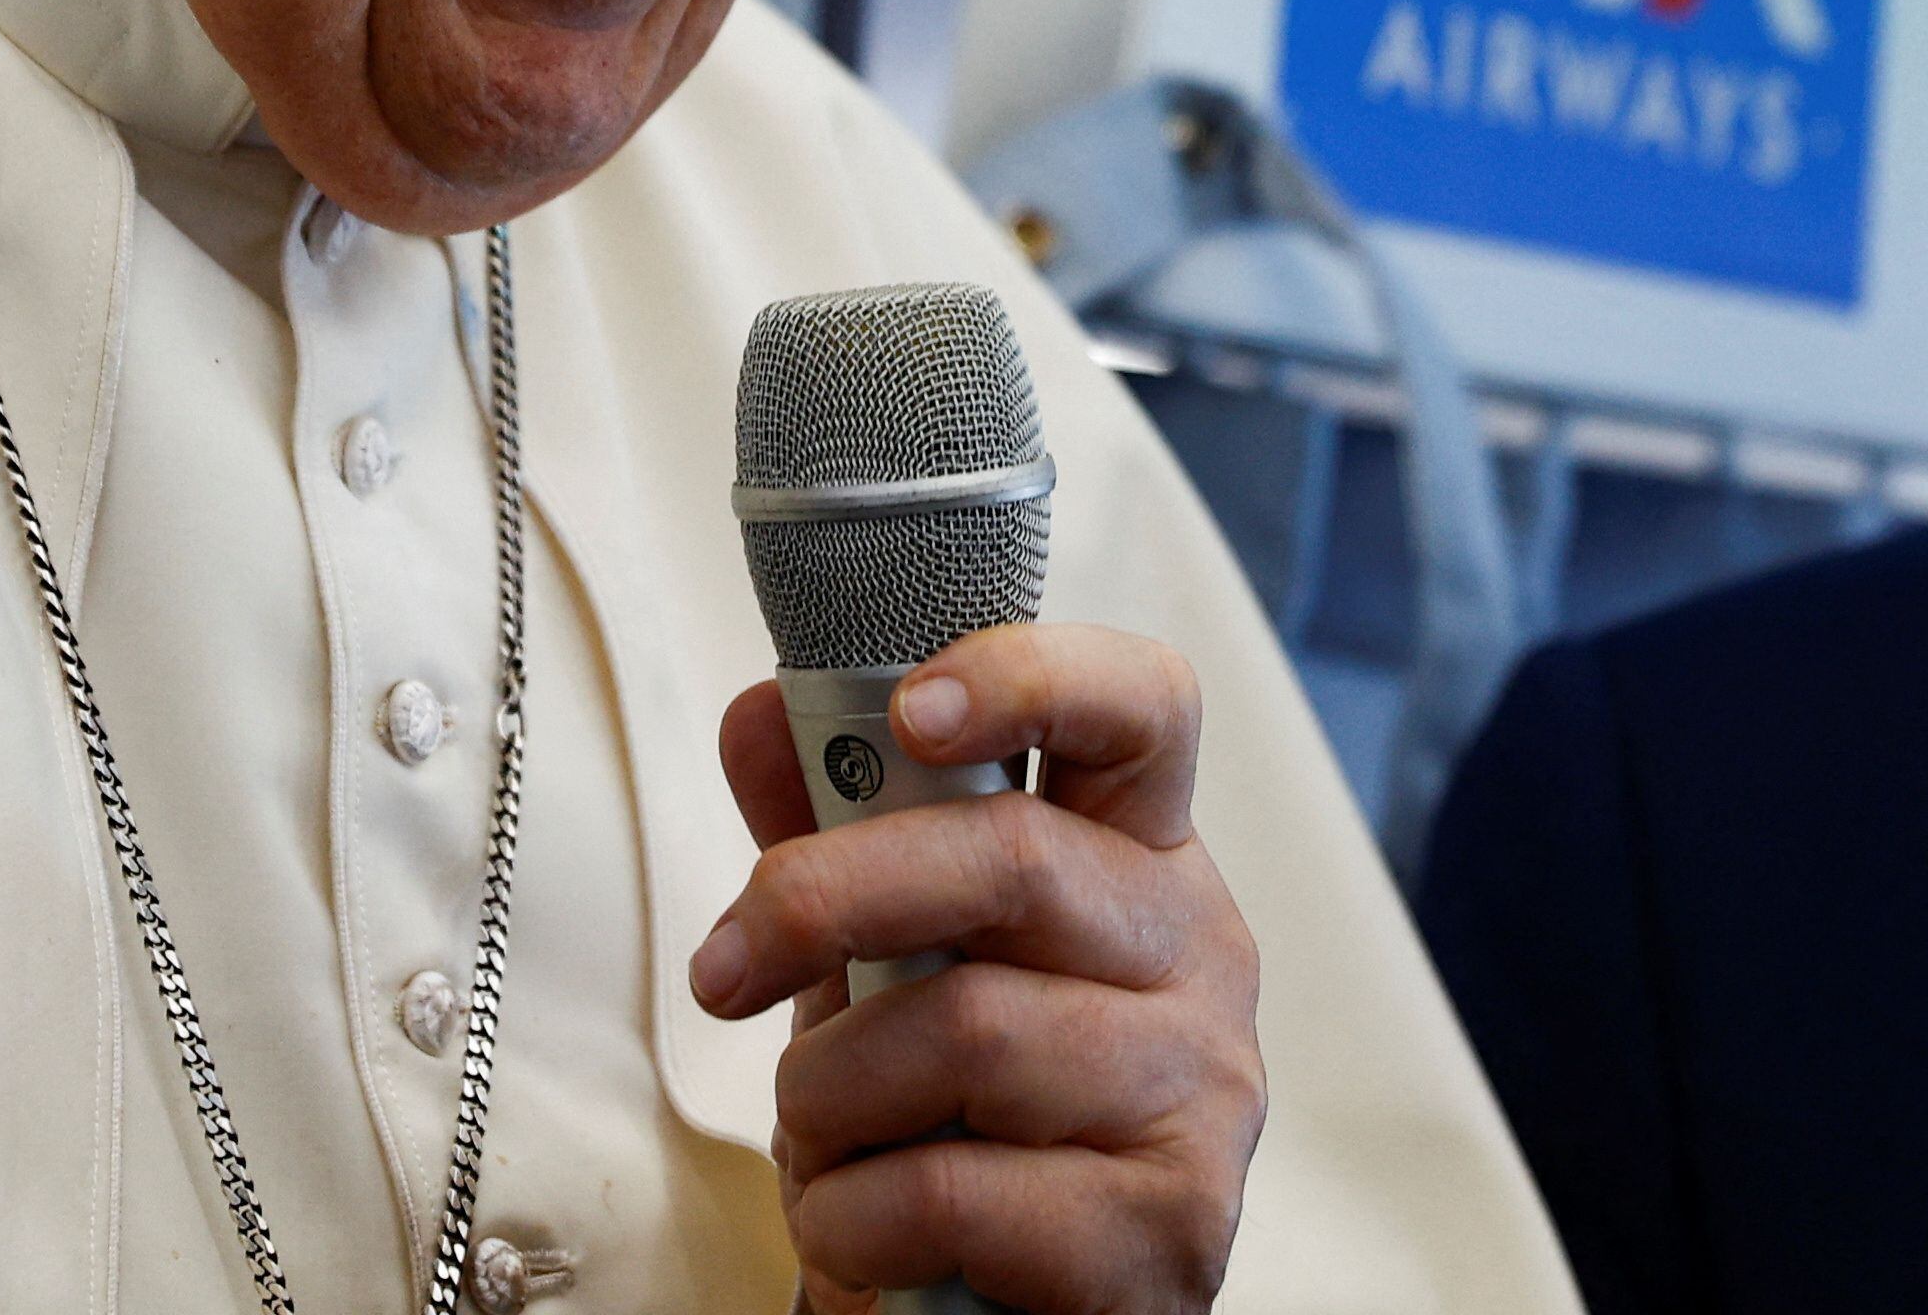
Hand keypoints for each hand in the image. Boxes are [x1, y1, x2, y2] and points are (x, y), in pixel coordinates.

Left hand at [694, 624, 1263, 1312]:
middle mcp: (1199, 953)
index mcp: (1140, 854)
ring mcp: (1204, 1092)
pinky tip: (858, 1228)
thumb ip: (834, 832)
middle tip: (724, 969)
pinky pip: (956, 1190)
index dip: (1029, 677)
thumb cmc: (955, 1112)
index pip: (1142, 704)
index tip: (909, 709)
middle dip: (823, 901)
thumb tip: (763, 713)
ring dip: (831, 1095)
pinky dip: (855, 1214)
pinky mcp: (1171, 1227)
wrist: (1007, 1312)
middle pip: (1012, 859)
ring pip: (967, 1032)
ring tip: (822, 1137)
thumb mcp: (885, 955)